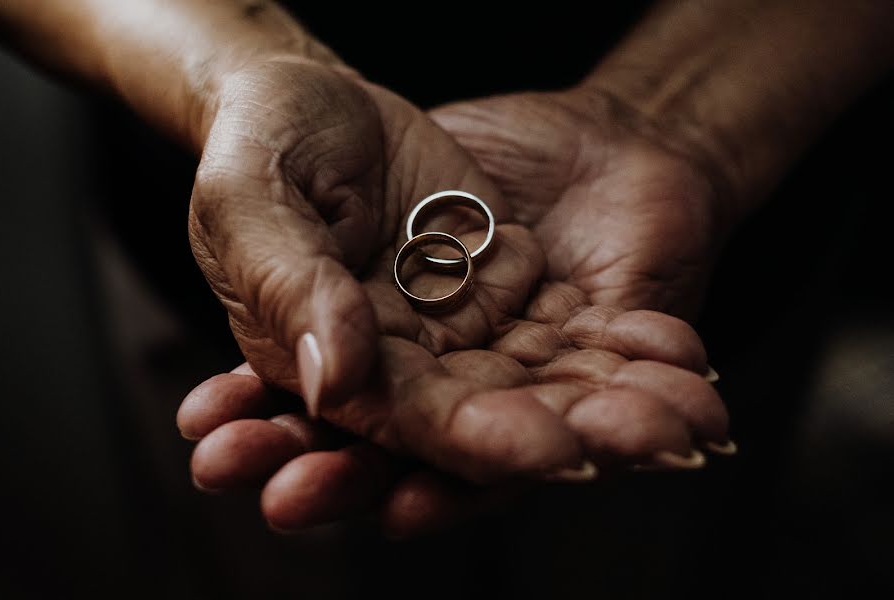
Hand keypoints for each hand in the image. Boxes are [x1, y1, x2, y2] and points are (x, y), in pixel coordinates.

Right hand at [181, 61, 727, 534]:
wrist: (322, 92)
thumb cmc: (268, 136)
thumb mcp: (251, 197)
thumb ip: (288, 289)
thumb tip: (335, 386)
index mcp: (334, 358)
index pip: (407, 420)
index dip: (475, 443)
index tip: (553, 451)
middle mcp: (407, 359)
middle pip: (496, 415)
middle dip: (577, 435)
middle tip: (662, 448)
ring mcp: (463, 327)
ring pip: (548, 380)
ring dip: (623, 405)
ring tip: (697, 423)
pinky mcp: (509, 288)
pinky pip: (577, 329)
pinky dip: (632, 349)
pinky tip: (686, 364)